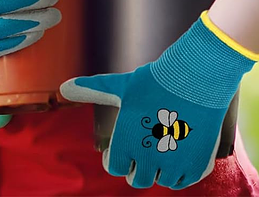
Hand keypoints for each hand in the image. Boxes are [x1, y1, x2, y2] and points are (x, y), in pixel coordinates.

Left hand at [60, 12, 258, 189]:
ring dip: (161, 166)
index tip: (130, 140)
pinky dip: (181, 169)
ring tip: (166, 139)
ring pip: (161, 180)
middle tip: (149, 140)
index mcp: (125, 144)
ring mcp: (173, 166)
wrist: (196, 77)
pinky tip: (181, 146)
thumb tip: (63, 87)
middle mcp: (148, 160)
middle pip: (138, 178)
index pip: (115, 166)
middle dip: (140, 163)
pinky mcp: (196, 167)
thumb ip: (92, 90)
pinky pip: (183, 181)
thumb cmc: (155, 80)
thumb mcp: (121, 86)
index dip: (121, 153)